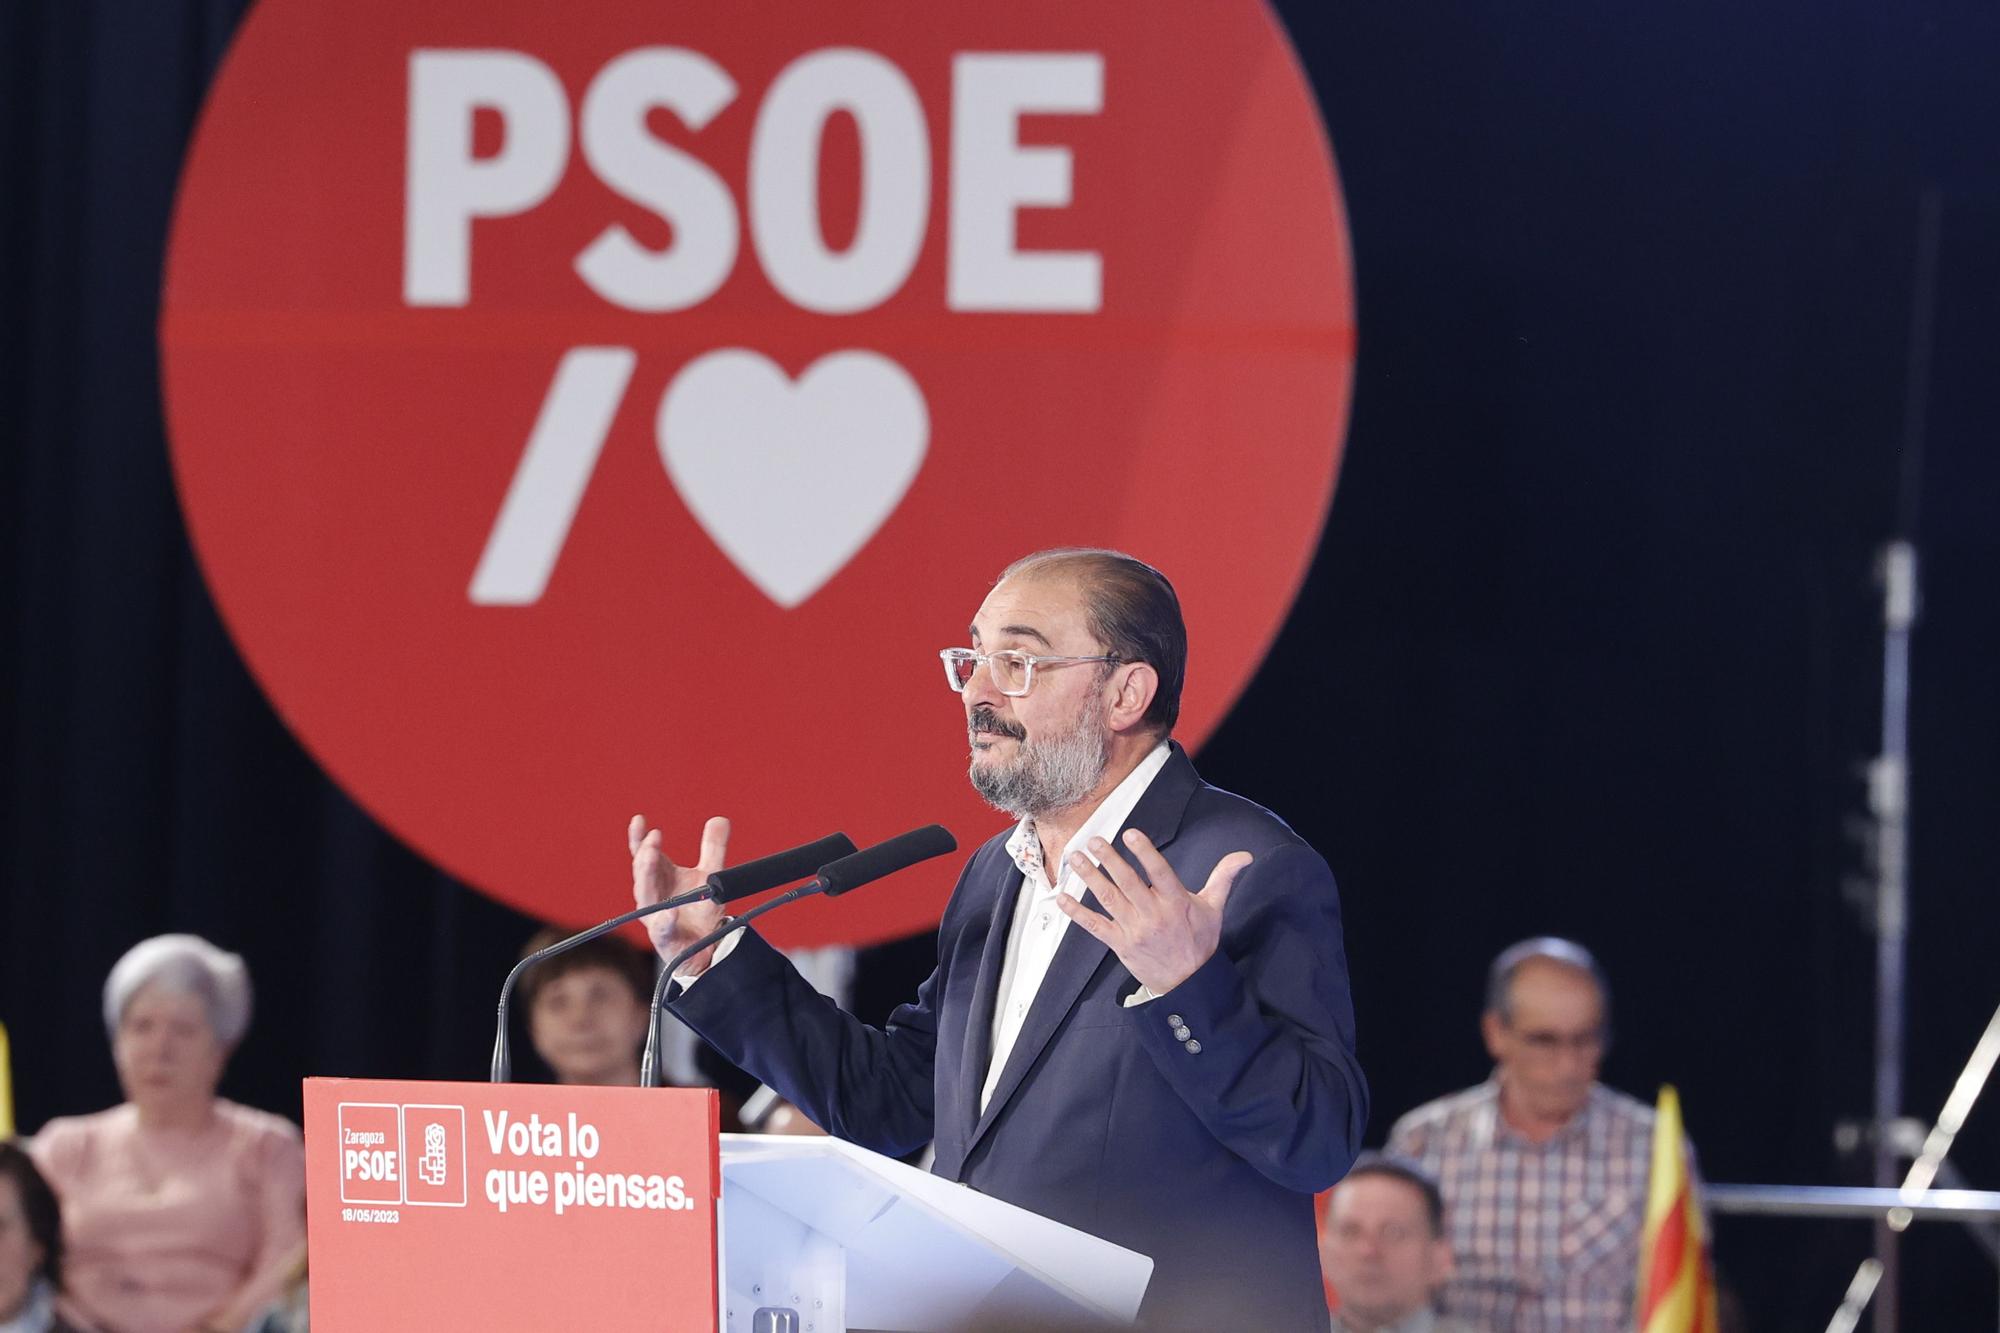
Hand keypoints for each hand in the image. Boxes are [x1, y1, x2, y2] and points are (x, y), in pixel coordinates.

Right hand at [630, 814, 731, 975]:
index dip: (639, 838)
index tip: (639, 820)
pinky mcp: (667, 937)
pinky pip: (663, 928)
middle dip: (646, 853)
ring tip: (652, 856)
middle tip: (653, 837)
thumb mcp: (711, 875)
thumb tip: (720, 819)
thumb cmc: (700, 910)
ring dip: (648, 875)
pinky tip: (671, 913)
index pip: (644, 854)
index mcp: (661, 877)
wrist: (707, 947)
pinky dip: (665, 920)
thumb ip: (714, 848)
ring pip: (646, 896)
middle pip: (643, 872)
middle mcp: (653, 895)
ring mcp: (656, 916)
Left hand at [1056, 829, 1251, 994]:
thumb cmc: (1200, 940)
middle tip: (1093, 840)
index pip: (1160, 872)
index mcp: (1177, 903)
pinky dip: (1078, 913)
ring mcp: (1135, 931)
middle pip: (1128, 883)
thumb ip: (1224, 878)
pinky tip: (1062, 898)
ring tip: (1076, 858)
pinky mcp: (1121, 945)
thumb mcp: (1214, 908)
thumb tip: (1246, 855)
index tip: (1130, 834)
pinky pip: (1096, 927)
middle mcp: (1154, 915)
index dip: (1145, 853)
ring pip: (1109, 900)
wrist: (1188, 983)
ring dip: (1090, 878)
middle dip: (1109, 860)